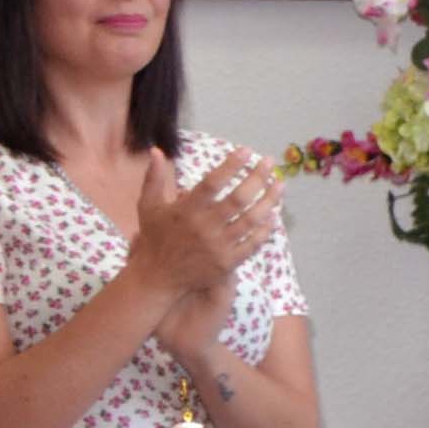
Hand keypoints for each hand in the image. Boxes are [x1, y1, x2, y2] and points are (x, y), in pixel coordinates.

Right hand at [124, 147, 279, 303]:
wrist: (158, 278)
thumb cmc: (155, 238)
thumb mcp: (148, 206)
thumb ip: (153, 178)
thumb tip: (157, 150)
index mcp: (186, 210)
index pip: (213, 182)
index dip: (231, 165)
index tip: (247, 151)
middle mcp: (205, 227)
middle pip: (239, 199)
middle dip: (258, 178)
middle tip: (270, 163)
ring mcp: (219, 246)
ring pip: (251, 220)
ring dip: (269, 201)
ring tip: (280, 185)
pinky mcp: (228, 263)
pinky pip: (252, 244)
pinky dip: (265, 230)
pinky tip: (274, 216)